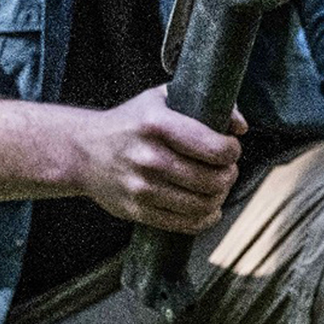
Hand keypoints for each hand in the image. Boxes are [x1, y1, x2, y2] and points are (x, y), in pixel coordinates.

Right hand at [74, 87, 245, 233]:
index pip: (214, 148)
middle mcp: (148, 157)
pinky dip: (206, 218)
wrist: (82, 152)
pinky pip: (186, 224)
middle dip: (229, 174)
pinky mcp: (137, 211)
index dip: (231, 150)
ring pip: (203, 204)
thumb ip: (203, 103)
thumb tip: (241, 127)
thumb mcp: (160, 99)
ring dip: (220, 196)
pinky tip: (209, 208)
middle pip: (212, 179)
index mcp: (156, 124)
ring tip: (218, 186)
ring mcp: (141, 188)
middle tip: (226, 168)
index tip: (230, 147)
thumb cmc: (130, 123)